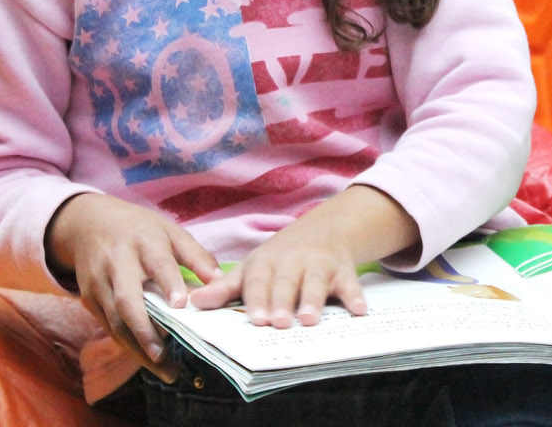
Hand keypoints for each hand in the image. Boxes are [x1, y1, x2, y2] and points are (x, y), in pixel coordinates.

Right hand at [45, 192, 221, 380]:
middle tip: (163, 355)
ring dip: (136, 346)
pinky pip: (107, 325)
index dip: (169, 283)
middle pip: (128, 300)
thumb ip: (196, 256)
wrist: (89, 223)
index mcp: (144, 242)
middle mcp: (117, 263)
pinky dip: (126, 342)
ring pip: (114, 320)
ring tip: (162, 368)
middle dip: (144, 329)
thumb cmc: (139, 229)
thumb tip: (220, 281)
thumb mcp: (170, 231)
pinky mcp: (88, 298)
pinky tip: (145, 357)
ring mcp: (99, 283)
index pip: (158, 264)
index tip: (181, 305)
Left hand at [188, 185, 417, 328]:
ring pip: (316, 281)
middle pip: (286, 281)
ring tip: (310, 320)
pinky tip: (359, 311)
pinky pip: (350, 283)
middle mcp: (292, 260)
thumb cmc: (281, 258)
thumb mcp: (253, 268)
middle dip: (282, 301)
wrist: (324, 228)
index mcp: (266, 262)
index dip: (257, 300)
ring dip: (314, 299)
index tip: (255, 320)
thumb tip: (192, 303)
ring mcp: (319, 263)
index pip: (258, 281)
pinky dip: (355, 296)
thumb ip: (225, 288)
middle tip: (279, 323)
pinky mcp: (343, 268)